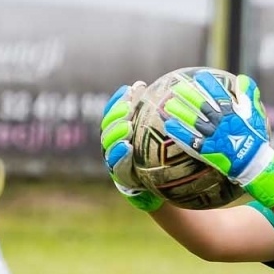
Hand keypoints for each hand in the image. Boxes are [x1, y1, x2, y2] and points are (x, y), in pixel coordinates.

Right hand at [99, 83, 162, 211]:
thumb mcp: (160, 134)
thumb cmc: (163, 155)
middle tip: (128, 108)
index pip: (114, 112)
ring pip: (108, 144)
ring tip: (127, 126)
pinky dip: (119, 155)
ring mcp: (114, 160)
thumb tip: (157, 87)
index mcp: (120, 130)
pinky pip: (116, 164)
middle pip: (108, 126)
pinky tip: (127, 147)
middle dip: (116, 115)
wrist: (165, 186)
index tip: (129, 90)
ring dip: (116, 133)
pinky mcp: (119, 176)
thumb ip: (155, 114)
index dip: (118, 100)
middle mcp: (114, 144)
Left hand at [162, 71, 273, 207]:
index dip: (208, 84)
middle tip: (177, 87)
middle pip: (201, 105)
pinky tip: (169, 125)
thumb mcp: (256, 114)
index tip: (199, 77)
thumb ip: (249, 94)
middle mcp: (220, 122)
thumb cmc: (256, 138)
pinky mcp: (207, 149)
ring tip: (168, 104)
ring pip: (193, 121)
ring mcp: (212, 136)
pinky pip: (190, 140)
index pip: (218, 94)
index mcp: (232, 113)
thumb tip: (241, 79)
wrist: (253, 163)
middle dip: (189, 95)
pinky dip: (179, 133)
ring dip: (180, 112)